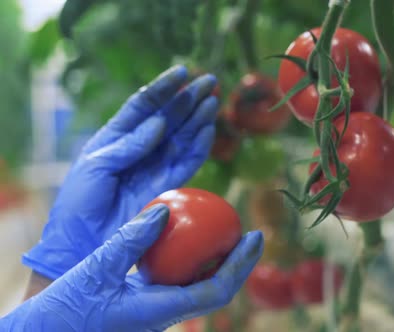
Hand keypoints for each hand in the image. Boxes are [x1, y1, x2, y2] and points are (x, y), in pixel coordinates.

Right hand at [2, 204, 263, 331]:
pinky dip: (189, 261)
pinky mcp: (145, 305)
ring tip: (226, 234)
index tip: (256, 236)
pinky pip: (177, 282)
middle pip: (216, 291)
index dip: (241, 264)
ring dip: (218, 262)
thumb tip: (165, 211)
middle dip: (239, 264)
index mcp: (161, 311)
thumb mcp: (95, 270)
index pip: (217, 291)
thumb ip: (131, 240)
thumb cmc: (64, 310)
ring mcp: (156, 311)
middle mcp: (165, 314)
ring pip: (199, 288)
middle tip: (251, 234)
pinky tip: (184, 240)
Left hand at [23, 65, 219, 279]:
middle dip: (189, 99)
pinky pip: (187, 163)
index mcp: (118, 136)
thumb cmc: (80, 201)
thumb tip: (158, 123)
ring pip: (182, 137)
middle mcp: (141, 147)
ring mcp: (155, 166)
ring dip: (199, 119)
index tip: (183, 72)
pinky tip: (209, 130)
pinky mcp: (167, 186)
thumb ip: (128, 144)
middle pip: (169, 117)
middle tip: (210, 81)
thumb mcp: (96, 165)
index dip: (164, 88)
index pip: (144, 105)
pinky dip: (199, 147)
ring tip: (213, 101)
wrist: (83, 242)